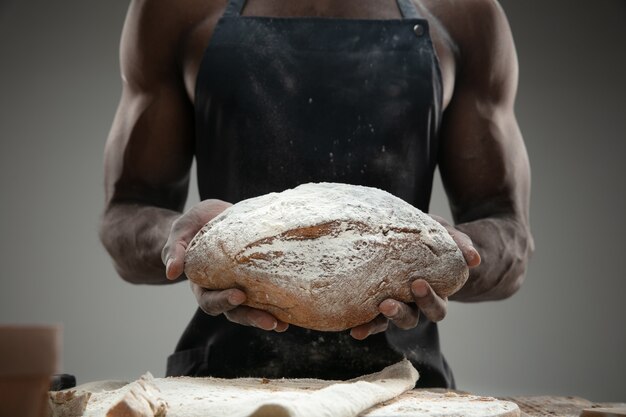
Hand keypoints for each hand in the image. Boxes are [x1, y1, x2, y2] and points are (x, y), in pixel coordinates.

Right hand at [161, 199, 287, 331]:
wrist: (211, 218)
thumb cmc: (193, 226)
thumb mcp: (181, 231)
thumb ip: (174, 249)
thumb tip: (172, 272)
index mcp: (202, 284)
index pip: (210, 300)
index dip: (223, 301)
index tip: (239, 295)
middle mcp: (222, 290)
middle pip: (235, 312)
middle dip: (252, 318)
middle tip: (270, 322)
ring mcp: (240, 286)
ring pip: (253, 308)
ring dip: (267, 317)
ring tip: (282, 324)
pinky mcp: (257, 278)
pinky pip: (267, 294)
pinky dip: (278, 303)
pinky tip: (294, 308)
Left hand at [350, 215, 479, 339]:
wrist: (408, 231)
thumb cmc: (431, 236)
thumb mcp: (444, 233)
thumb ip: (459, 243)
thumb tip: (474, 259)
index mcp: (434, 293)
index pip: (436, 307)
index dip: (428, 299)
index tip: (417, 283)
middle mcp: (413, 305)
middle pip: (412, 320)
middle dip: (400, 313)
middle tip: (387, 303)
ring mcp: (393, 304)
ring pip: (388, 323)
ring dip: (378, 322)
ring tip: (365, 315)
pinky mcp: (373, 301)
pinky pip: (370, 318)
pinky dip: (364, 325)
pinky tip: (354, 329)